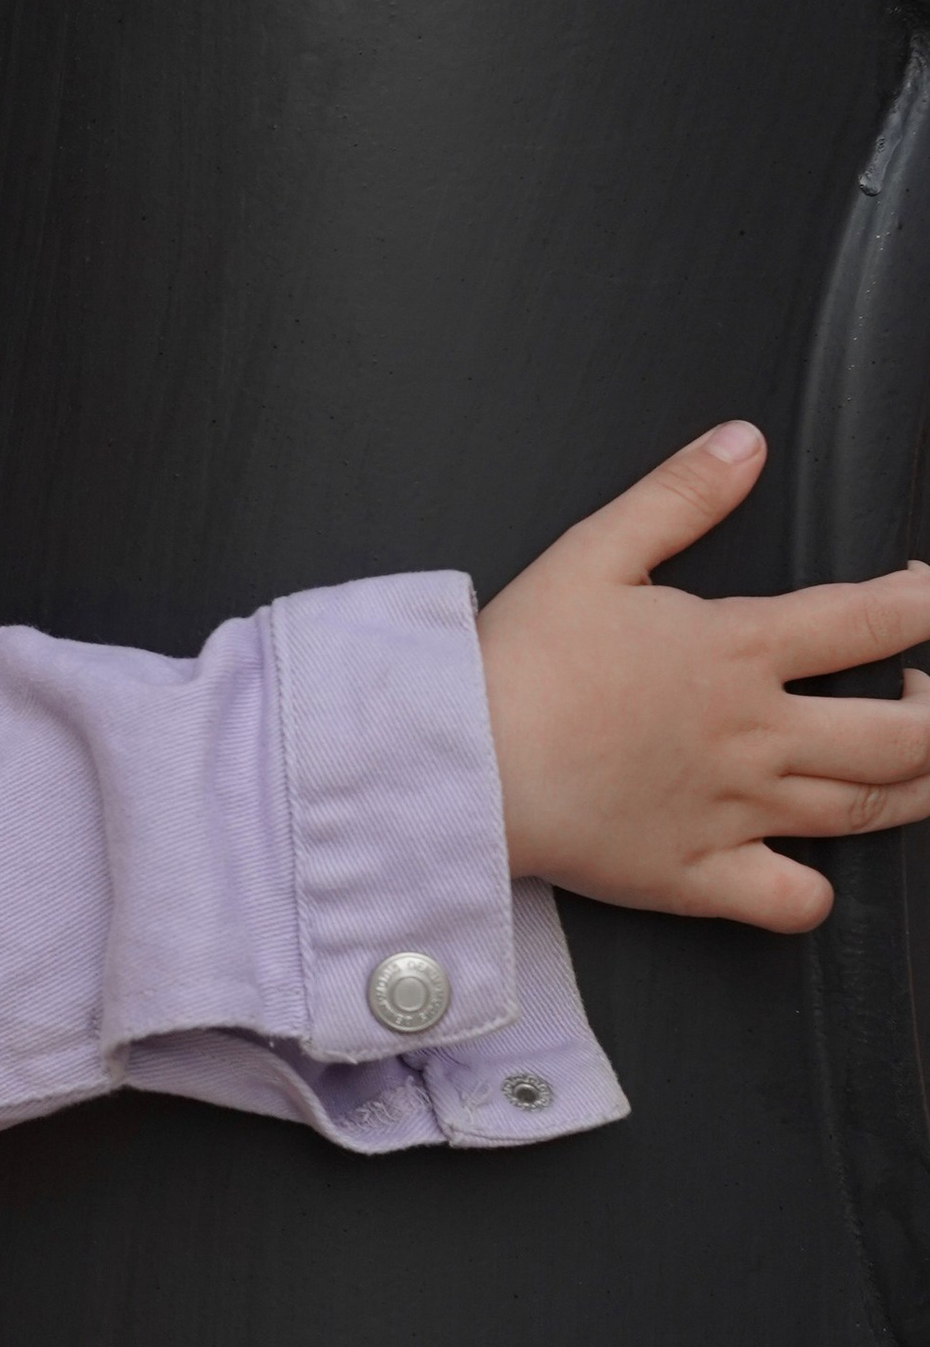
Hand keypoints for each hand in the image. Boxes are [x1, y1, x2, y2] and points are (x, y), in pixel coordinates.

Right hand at [476, 422, 929, 930]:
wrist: (462, 761)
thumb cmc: (519, 662)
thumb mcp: (594, 552)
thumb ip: (679, 495)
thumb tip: (745, 444)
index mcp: (738, 650)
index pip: (875, 619)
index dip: (925, 601)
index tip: (927, 592)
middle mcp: (757, 735)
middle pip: (905, 733)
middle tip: (926, 690)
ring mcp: (736, 810)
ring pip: (868, 810)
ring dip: (916, 790)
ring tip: (919, 768)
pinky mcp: (697, 875)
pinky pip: (789, 902)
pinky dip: (815, 894)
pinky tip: (811, 873)